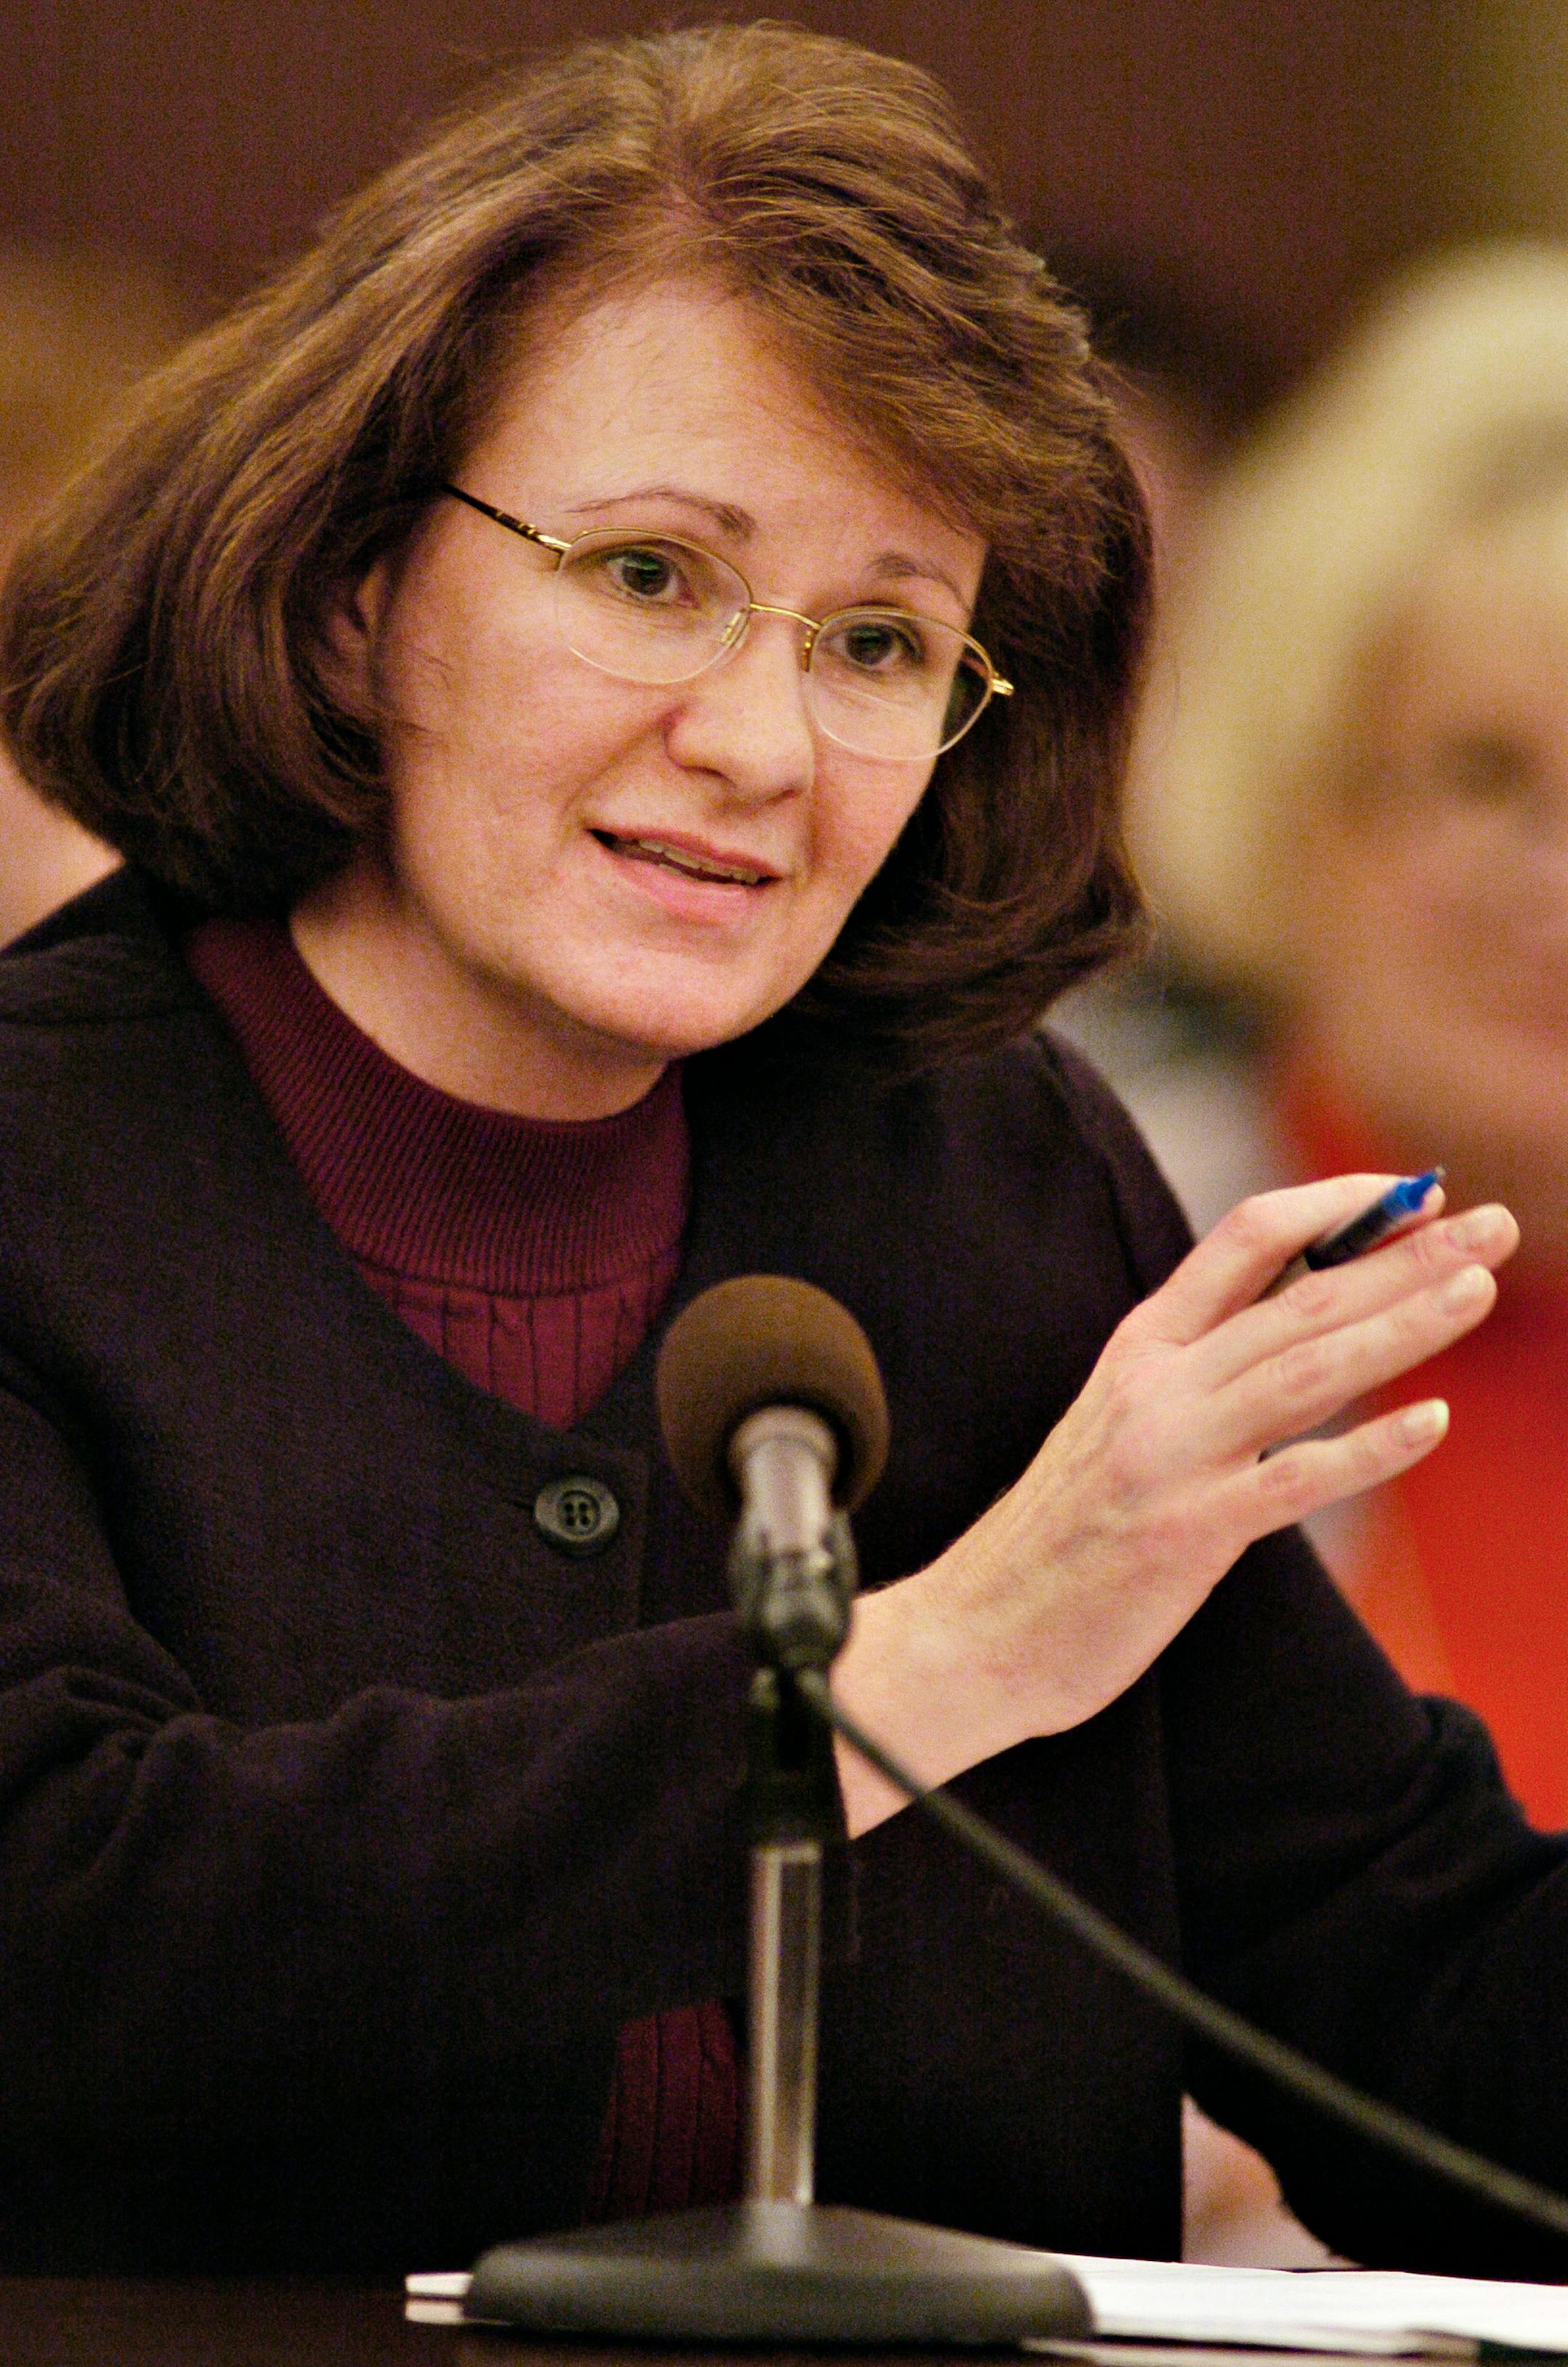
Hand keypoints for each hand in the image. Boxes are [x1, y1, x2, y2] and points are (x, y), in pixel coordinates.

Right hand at [832, 1175, 1517, 1833]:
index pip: (1247, 1236)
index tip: (1415, 1194)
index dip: (1338, 1206)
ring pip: (1306, 1368)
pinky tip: (1433, 1425)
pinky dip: (1369, 1449)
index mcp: (1141, 1345)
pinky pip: (1295, 1479)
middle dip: (1406, 1253)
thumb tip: (1306, 1324)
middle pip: (1300, 1295)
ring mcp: (1172, 1455)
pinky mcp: (1188, 1532)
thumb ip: (1202, 1370)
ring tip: (1478, 1291)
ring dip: (1402, 1324)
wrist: (979, 1630)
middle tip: (1493, 1224)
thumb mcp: (1121, 1420)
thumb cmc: (1062, 1533)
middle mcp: (1157, 1384)